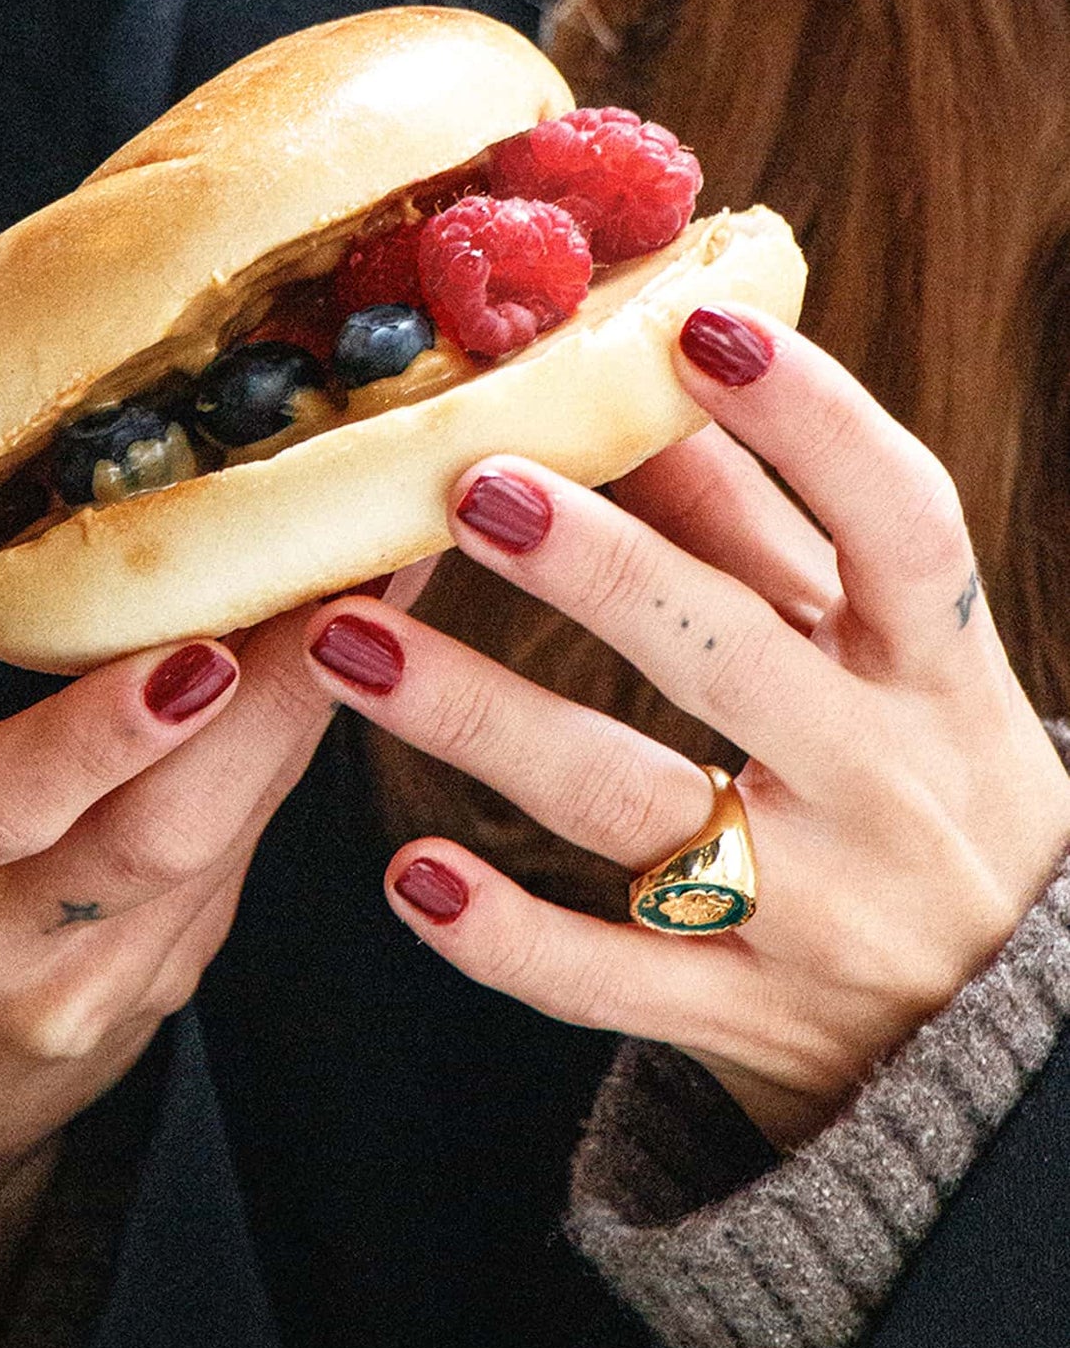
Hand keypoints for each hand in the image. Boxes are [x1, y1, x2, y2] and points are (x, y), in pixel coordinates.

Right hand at [0, 284, 343, 1237]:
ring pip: (234, 831)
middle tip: (357, 553)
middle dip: (275, 691)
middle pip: (165, 827)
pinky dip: (292, 740)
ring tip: (381, 568)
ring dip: (312, 700)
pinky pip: (247, 845)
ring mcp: (106, 974)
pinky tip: (345, 647)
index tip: (197, 654)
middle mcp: (6, 944)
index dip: (97, 736)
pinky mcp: (173, 972)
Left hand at [302, 306, 1069, 1147]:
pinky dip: (506, 934)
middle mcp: (883, 782)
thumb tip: (645, 387)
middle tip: (471, 486)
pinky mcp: (742, 1015)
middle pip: (732, 660)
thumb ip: (768, 530)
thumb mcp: (882, 653)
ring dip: (483, 721)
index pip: (899, 525)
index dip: (813, 422)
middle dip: (604, 570)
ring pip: (632, 807)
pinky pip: (611, 982)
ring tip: (344, 645)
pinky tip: (408, 874)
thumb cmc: (924, 782)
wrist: (1004, 1021)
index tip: (698, 325)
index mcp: (934, 668)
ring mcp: (813, 912)